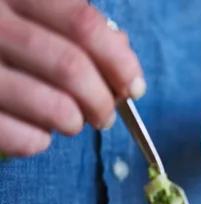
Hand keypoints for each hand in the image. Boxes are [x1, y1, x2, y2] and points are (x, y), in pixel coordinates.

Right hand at [0, 0, 144, 156]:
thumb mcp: (24, 9)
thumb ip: (69, 22)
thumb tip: (122, 51)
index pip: (83, 24)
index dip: (119, 61)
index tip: (134, 86)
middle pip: (71, 67)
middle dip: (103, 100)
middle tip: (105, 115)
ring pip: (52, 106)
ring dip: (74, 122)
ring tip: (72, 123)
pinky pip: (17, 137)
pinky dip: (38, 143)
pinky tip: (37, 134)